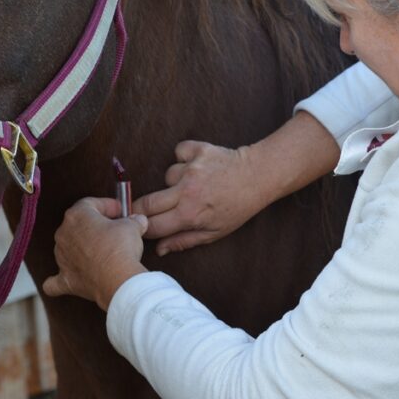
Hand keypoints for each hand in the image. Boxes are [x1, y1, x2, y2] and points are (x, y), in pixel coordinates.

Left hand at [42, 198, 148, 310]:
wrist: (117, 279)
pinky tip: (60, 279)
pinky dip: (58, 279)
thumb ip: (132, 221)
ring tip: (102, 252)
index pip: (91, 204)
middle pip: (78, 224)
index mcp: (77, 215)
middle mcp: (63, 234)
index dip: (107, 205)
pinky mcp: (65, 278)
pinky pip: (55, 280)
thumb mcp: (132, 227)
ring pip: (68, 248)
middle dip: (95, 226)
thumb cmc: (120, 248)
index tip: (120, 211)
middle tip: (114, 230)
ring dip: (82, 248)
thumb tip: (138, 220)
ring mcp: (61, 257)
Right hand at [133, 141, 266, 255]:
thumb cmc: (238, 208)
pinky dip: (184, 158)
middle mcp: (186, 191)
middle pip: (147, 202)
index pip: (152, 225)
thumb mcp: (214, 232)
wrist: (258, 176)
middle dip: (140, 208)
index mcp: (190, 215)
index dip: (143, 228)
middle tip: (144, 209)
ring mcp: (191, 168)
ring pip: (166, 176)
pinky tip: (197, 165)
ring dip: (175, 181)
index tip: (141, 227)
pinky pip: (178, 153)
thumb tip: (159, 249)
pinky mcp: (196, 150)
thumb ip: (184, 241)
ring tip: (194, 183)